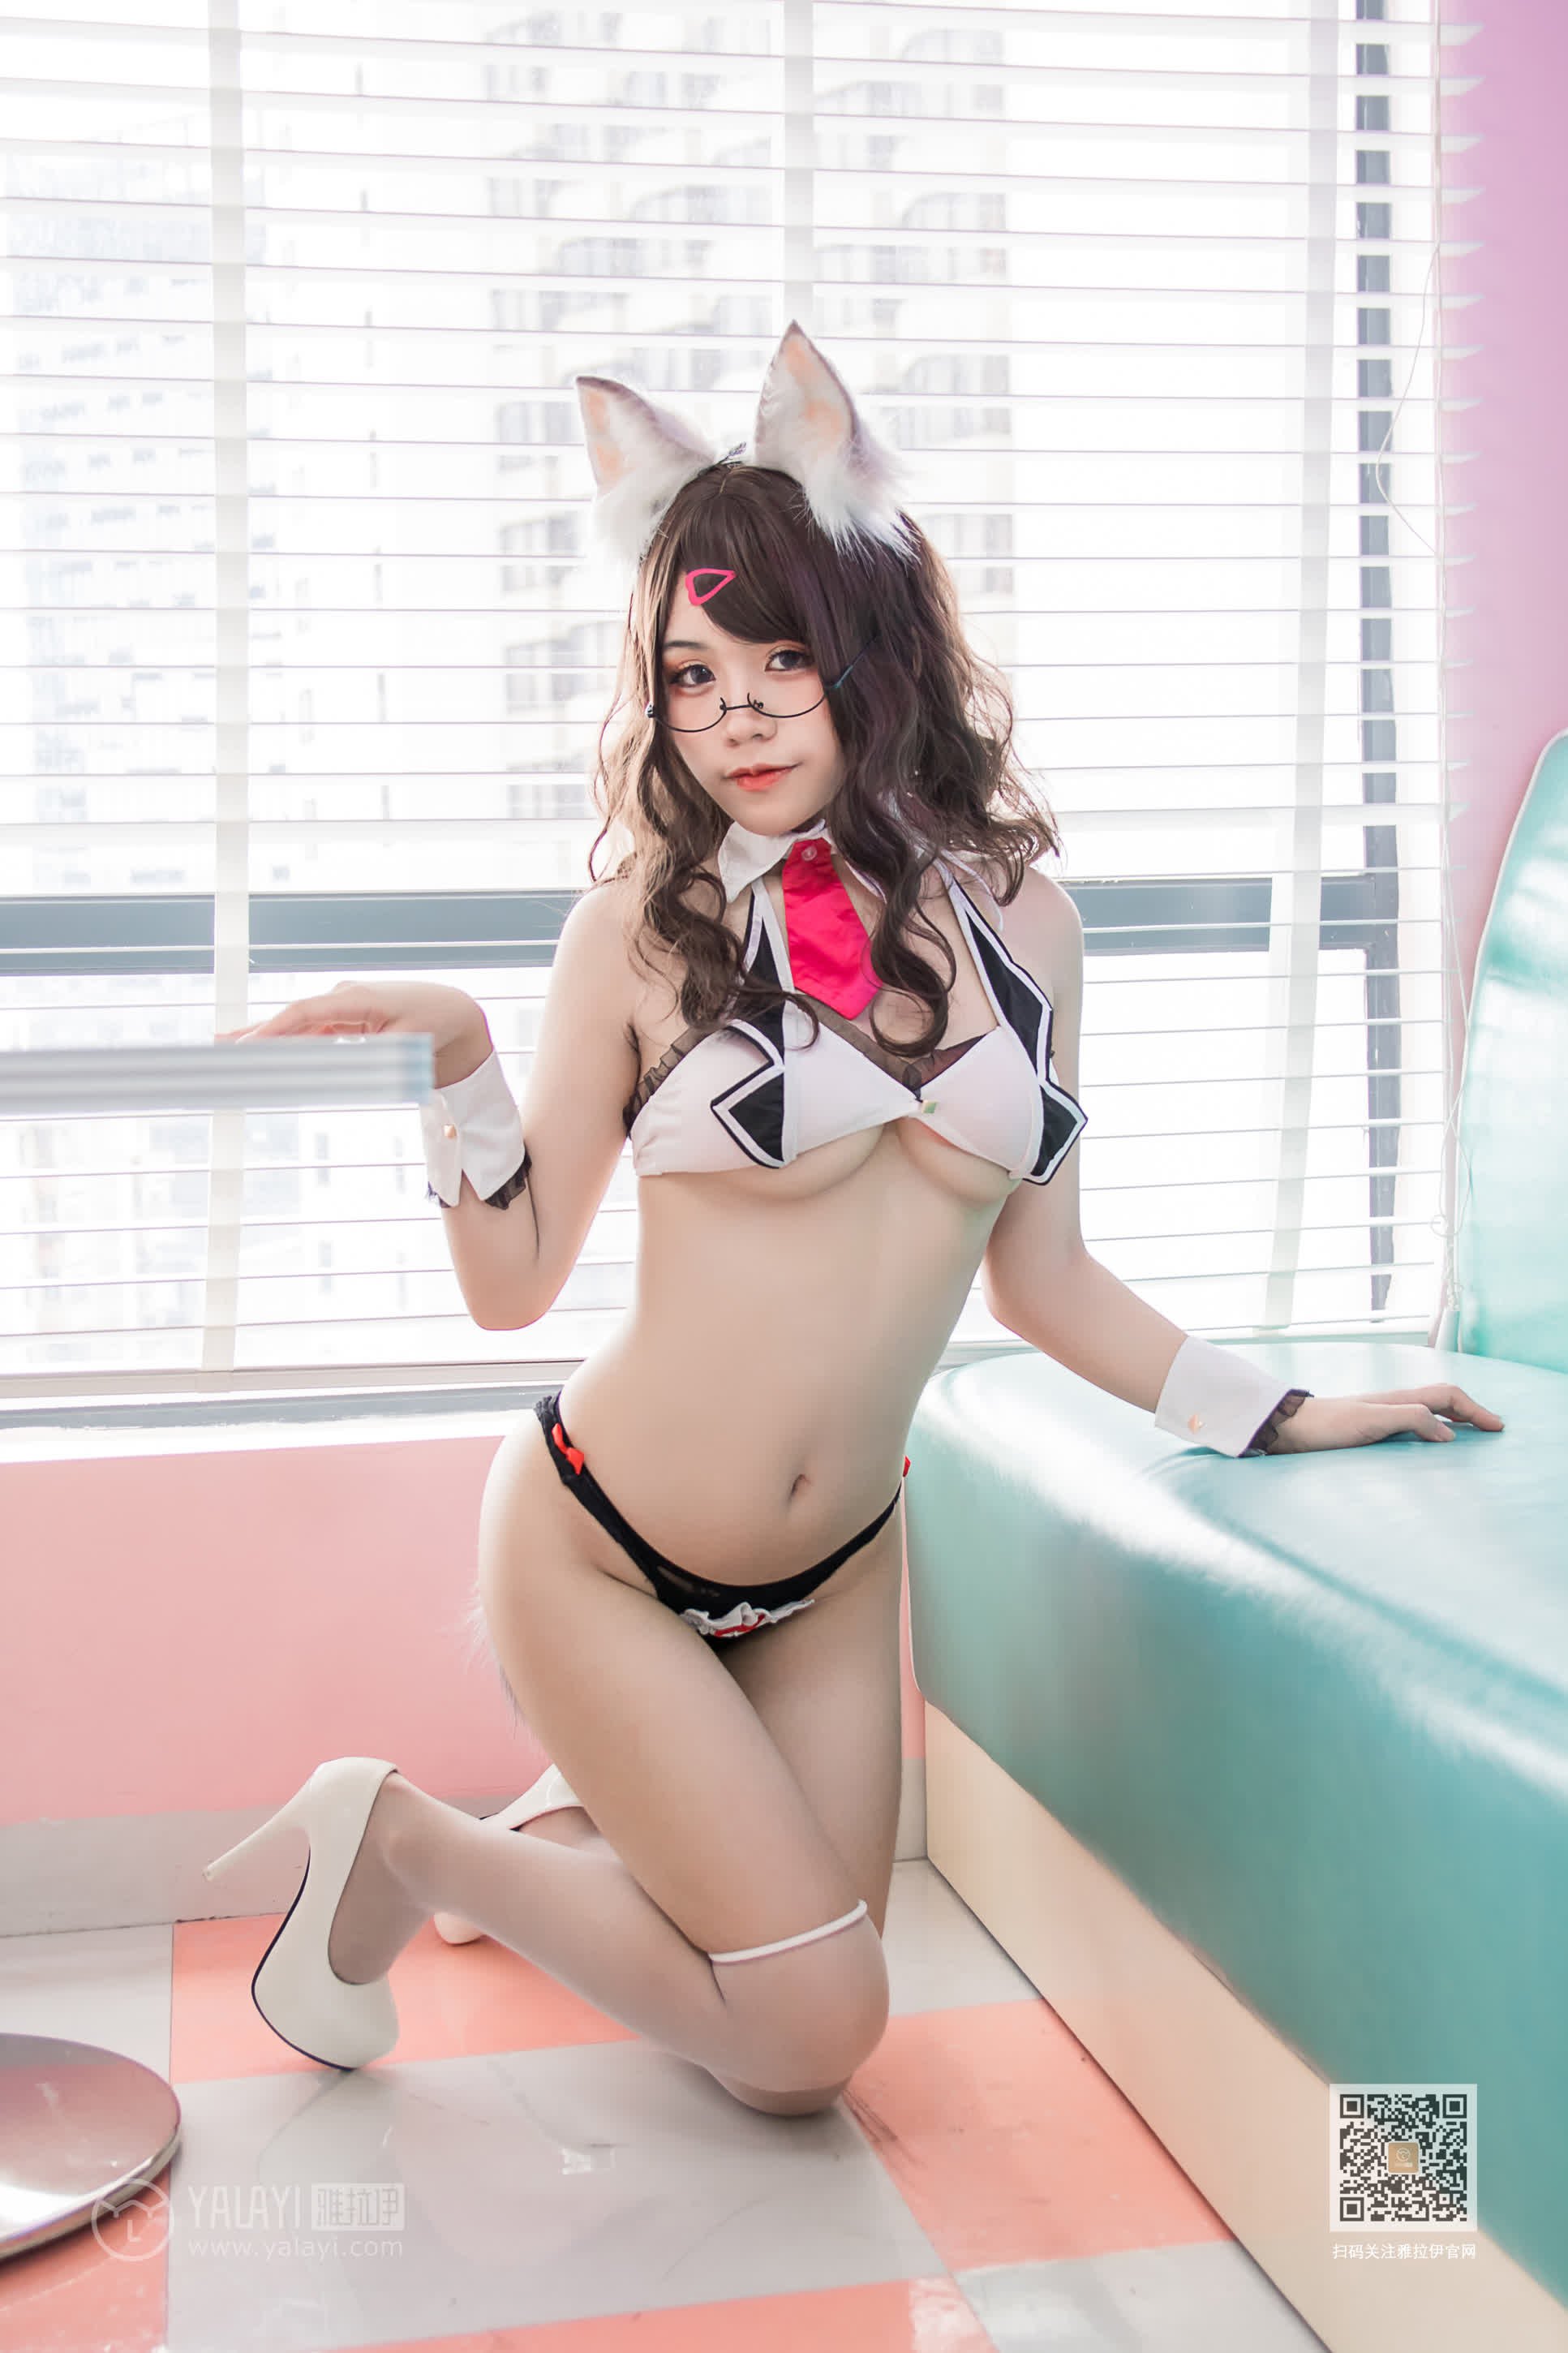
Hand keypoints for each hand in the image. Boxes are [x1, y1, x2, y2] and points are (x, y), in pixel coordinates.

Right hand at [214, 980, 490, 1086]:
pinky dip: (286, 1042)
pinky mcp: (345, 1019)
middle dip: (255, 1033)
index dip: (275, 1030)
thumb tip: (342, 1071)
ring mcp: (342, 1007)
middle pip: (292, 1017)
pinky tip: (260, 1049)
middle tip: (218, 1048)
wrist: (452, 1014)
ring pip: (296, 1025)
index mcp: (357, 998)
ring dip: (264, 1038)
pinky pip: (309, 1032)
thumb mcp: (408, 1046)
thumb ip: (374, 1056)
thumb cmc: (434, 1026)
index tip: (249, 1046)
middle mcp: (344, 998)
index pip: (305, 1012)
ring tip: (225, 1048)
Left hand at [1271, 1387, 1504, 1452]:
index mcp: (1399, 1399)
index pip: (1448, 1395)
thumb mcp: (1371, 1422)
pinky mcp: (1370, 1429)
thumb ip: (1410, 1420)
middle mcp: (1393, 1403)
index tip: (1497, 1427)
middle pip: (1442, 1400)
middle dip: (1470, 1412)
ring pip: (1429, 1412)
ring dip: (1454, 1420)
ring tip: (1470, 1436)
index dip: (1475, 1409)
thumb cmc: (1327, 1425)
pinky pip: (1412, 1425)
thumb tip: (1447, 1433)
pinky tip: (1429, 1446)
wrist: (1289, 1428)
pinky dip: (1432, 1431)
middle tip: (1492, 1429)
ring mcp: (1382, 1415)